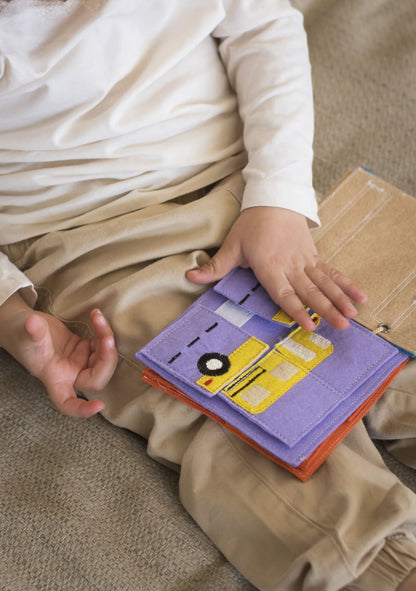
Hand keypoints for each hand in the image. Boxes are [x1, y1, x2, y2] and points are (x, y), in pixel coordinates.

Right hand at [0, 294, 117, 416]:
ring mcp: (79, 361)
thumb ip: (32, 332)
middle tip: (107, 337)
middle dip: (106, 359)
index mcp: (55, 378)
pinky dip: (103, 331)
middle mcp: (70, 373)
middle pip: (96, 378)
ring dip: (106, 338)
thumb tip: (32, 323)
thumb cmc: (20, 334)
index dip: (83, 409)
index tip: (99, 405)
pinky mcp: (84, 348)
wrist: (24, 322)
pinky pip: (101, 344)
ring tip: (97, 317)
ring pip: (103, 359)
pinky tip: (97, 317)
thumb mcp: (25, 334)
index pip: (67, 403)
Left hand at [186, 206, 366, 330]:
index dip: (296, 309)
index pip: (284, 292)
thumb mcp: (231, 245)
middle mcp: (291, 265)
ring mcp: (305, 261)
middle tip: (342, 325)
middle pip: (311, 290)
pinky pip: (331, 272)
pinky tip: (359, 295)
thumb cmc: (251, 224)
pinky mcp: (314, 256)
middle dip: (327, 309)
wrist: (274, 198)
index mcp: (270, 266)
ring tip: (354, 314)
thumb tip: (190, 276)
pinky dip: (346, 284)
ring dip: (340, 298)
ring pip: (325, 283)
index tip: (309, 325)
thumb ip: (215, 266)